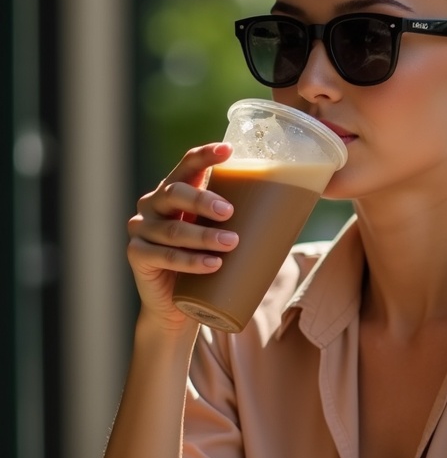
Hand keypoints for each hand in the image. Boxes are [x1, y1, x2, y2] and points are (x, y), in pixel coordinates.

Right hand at [126, 142, 238, 327]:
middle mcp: (153, 204)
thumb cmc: (205, 263)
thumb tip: (298, 206)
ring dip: (203, 236)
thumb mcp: (219, 235)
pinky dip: (190, 261)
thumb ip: (242, 219)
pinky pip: (164, 256)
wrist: (176, 307)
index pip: (187, 165)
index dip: (205, 155)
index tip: (229, 150)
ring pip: (173, 229)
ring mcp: (141, 229)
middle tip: (231, 212)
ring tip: (231, 243)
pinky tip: (212, 264)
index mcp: (174, 191)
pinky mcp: (137, 256)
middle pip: (175, 193)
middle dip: (204, 200)